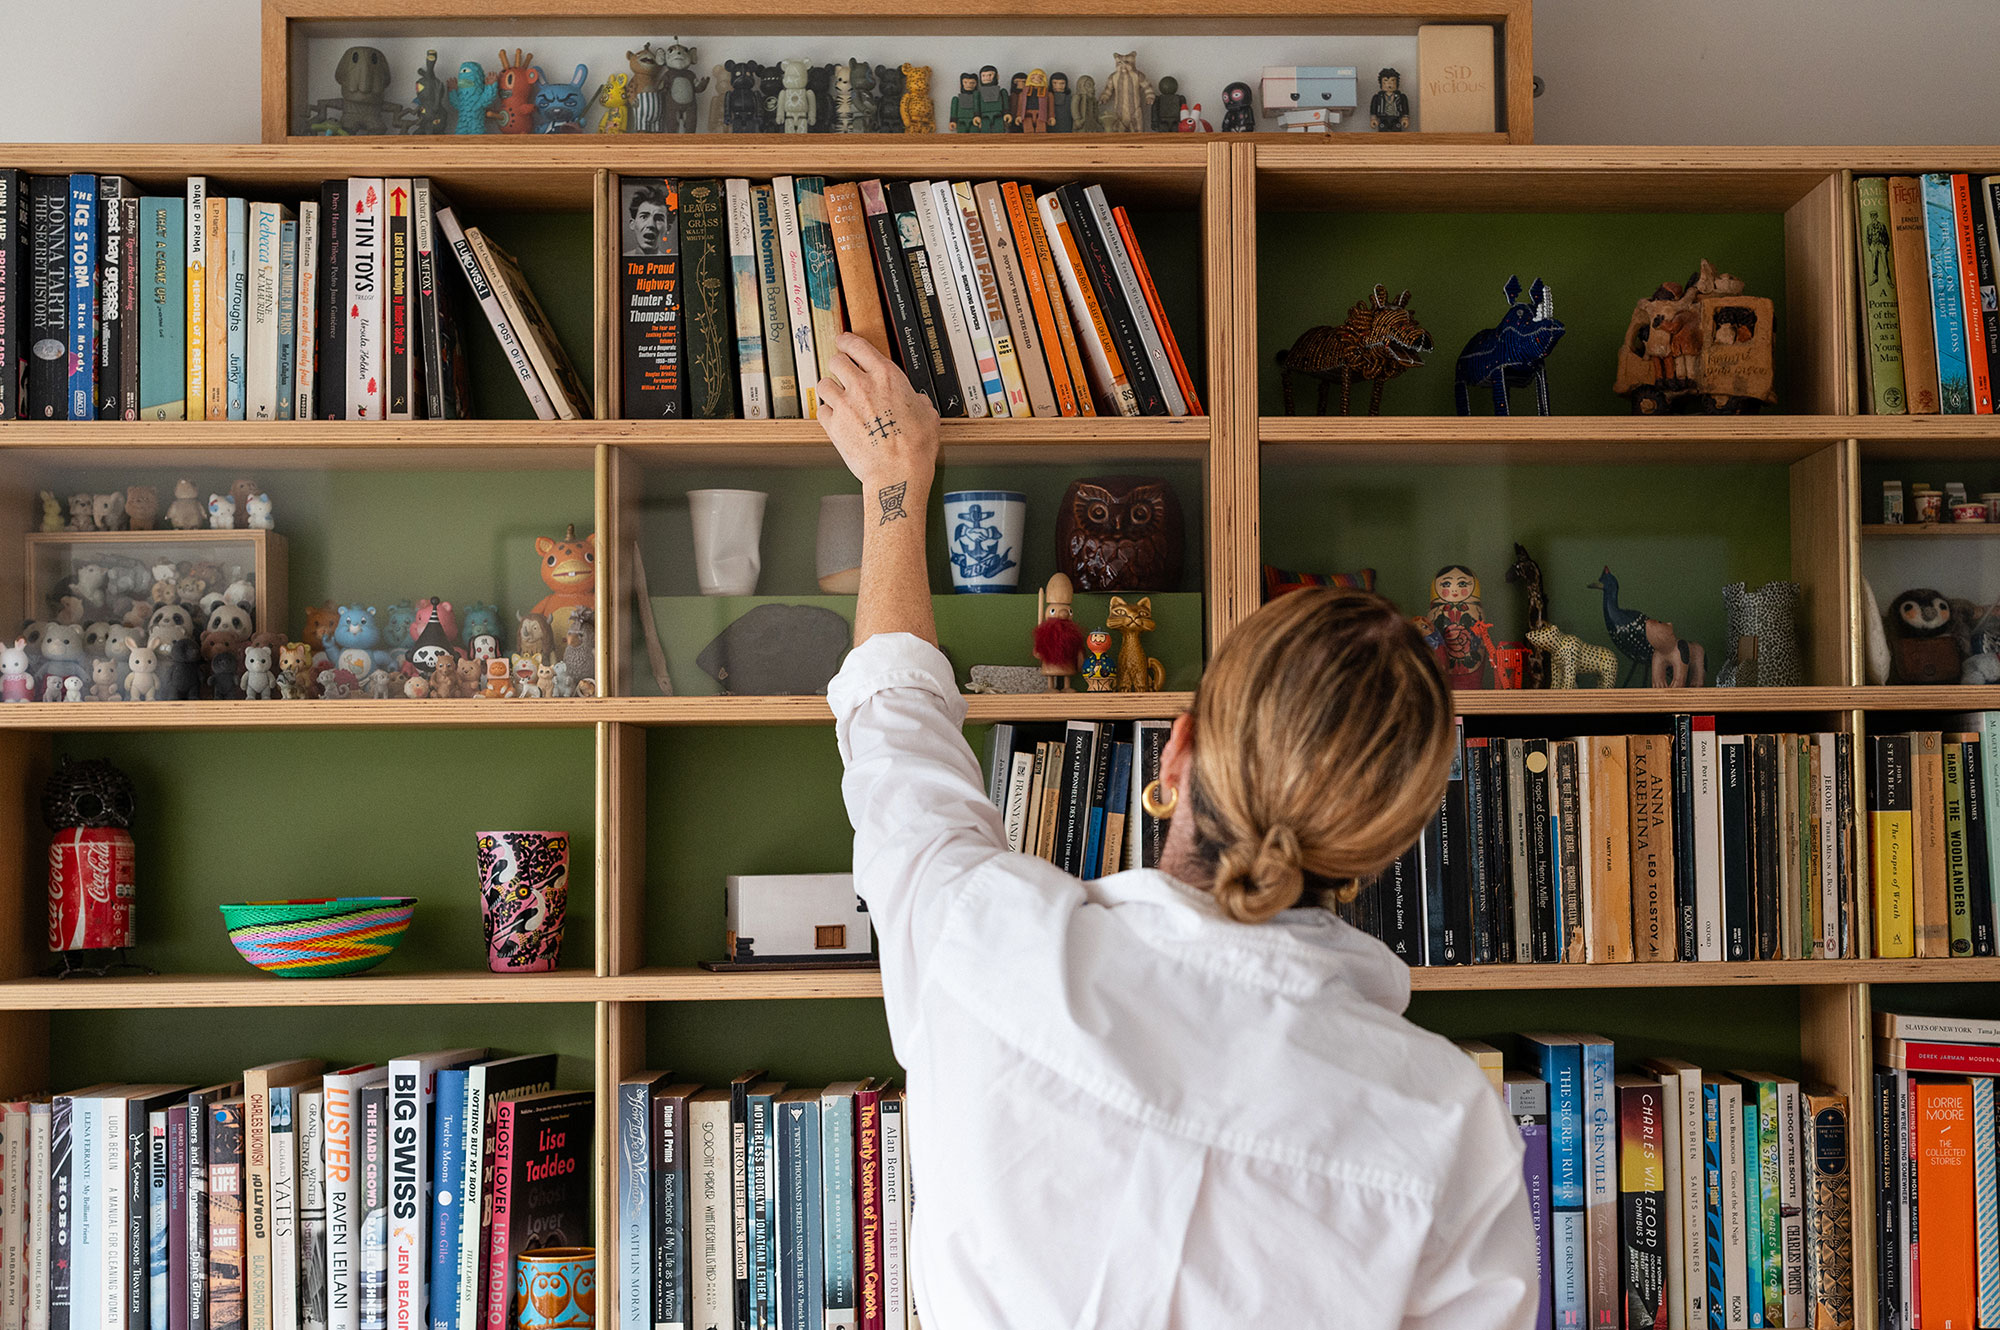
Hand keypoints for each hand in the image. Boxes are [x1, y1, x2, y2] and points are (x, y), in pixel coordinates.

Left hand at [815, 333, 940, 520]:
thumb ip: (918, 402)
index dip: (847, 342)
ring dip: (830, 388)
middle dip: (838, 365)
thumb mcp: (928, 415)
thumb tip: (917, 402)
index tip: (844, 342)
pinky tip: (836, 418)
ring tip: (837, 396)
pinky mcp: (834, 425)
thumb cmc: (915, 447)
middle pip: (836, 360)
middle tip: (841, 371)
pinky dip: (827, 413)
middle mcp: (862, 386)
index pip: (857, 346)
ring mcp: (845, 405)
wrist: (898, 473)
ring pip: (824, 384)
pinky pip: (822, 410)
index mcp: (887, 376)